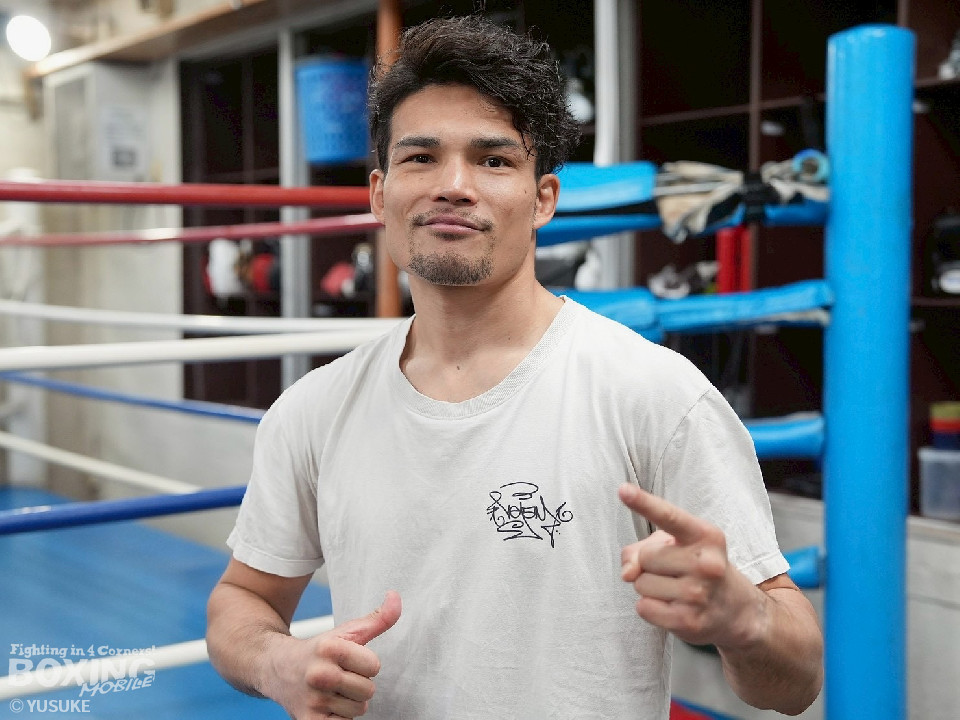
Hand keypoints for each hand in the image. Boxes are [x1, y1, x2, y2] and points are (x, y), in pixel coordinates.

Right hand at [267, 591, 401, 718]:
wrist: (277, 668)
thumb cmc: (318, 650)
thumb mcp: (346, 632)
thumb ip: (377, 619)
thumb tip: (396, 597)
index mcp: (330, 648)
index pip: (374, 666)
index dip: (365, 664)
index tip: (349, 661)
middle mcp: (319, 674)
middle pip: (368, 690)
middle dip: (358, 685)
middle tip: (339, 677)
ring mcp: (313, 700)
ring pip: (358, 709)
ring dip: (349, 702)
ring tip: (332, 690)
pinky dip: (339, 717)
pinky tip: (326, 705)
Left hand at [618, 485, 762, 648]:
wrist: (735, 611)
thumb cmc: (697, 568)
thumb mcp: (676, 546)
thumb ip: (641, 550)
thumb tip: (627, 574)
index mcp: (705, 535)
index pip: (669, 516)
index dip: (644, 503)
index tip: (623, 489)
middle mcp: (706, 563)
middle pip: (645, 557)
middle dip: (650, 565)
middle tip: (675, 572)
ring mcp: (698, 594)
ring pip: (640, 583)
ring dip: (649, 588)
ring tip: (675, 590)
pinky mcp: (689, 621)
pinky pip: (643, 607)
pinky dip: (650, 608)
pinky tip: (672, 607)